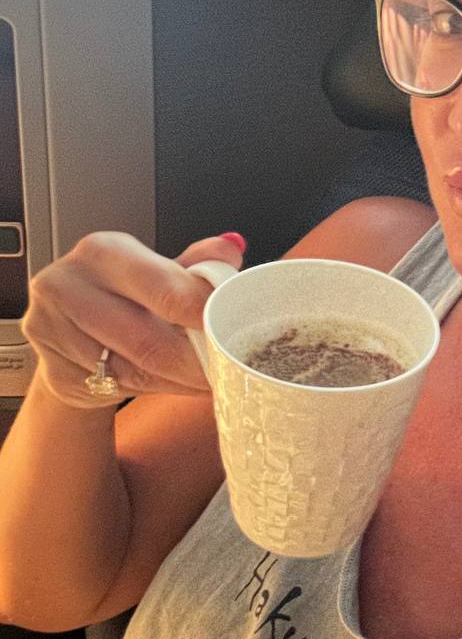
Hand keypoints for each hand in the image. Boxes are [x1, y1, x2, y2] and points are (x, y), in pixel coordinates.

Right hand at [21, 232, 245, 408]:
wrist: (69, 331)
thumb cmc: (121, 296)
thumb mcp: (157, 271)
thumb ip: (194, 263)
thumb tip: (232, 249)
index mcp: (102, 252)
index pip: (164, 289)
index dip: (204, 313)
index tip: (231, 328)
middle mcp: (68, 285)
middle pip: (147, 339)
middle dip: (195, 360)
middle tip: (226, 368)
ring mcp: (52, 330)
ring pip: (133, 370)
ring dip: (179, 380)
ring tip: (206, 378)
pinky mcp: (54, 371)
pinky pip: (116, 388)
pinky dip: (154, 389)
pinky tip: (172, 382)